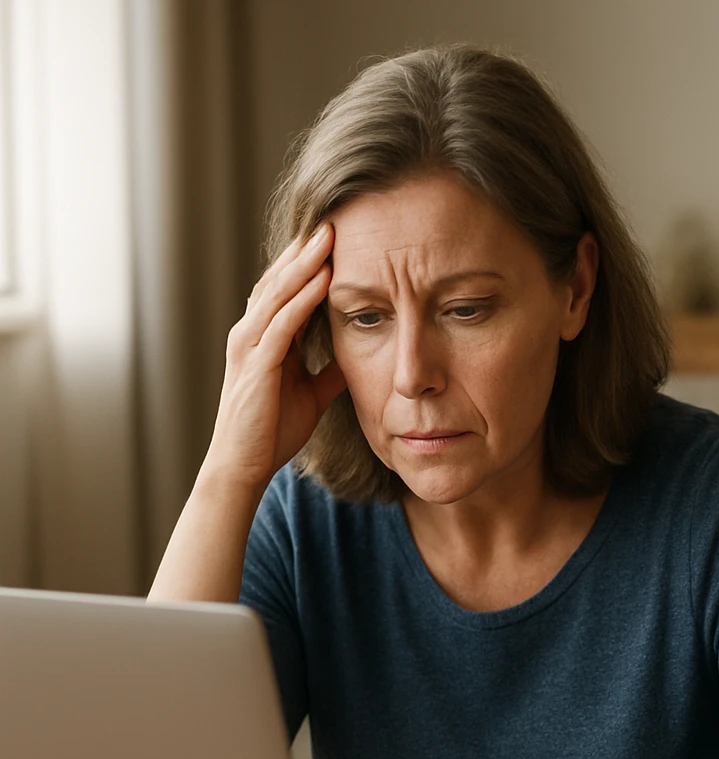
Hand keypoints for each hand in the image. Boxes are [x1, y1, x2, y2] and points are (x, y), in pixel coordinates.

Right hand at [202, 224, 346, 491]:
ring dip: (304, 262)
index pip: (287, 287)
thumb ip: (329, 370)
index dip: (309, 261)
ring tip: (329, 234)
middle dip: (305, 249)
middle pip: (280, 279)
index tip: (337, 236)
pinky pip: (282, 323)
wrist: (245, 466)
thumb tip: (358, 355)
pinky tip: (322, 279)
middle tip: (333, 217)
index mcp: (264, 337)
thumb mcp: (311, 393)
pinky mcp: (256, 365)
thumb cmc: (273, 429)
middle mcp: (251, 333)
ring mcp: (249, 346)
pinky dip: (302, 299)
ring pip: (278, 293)